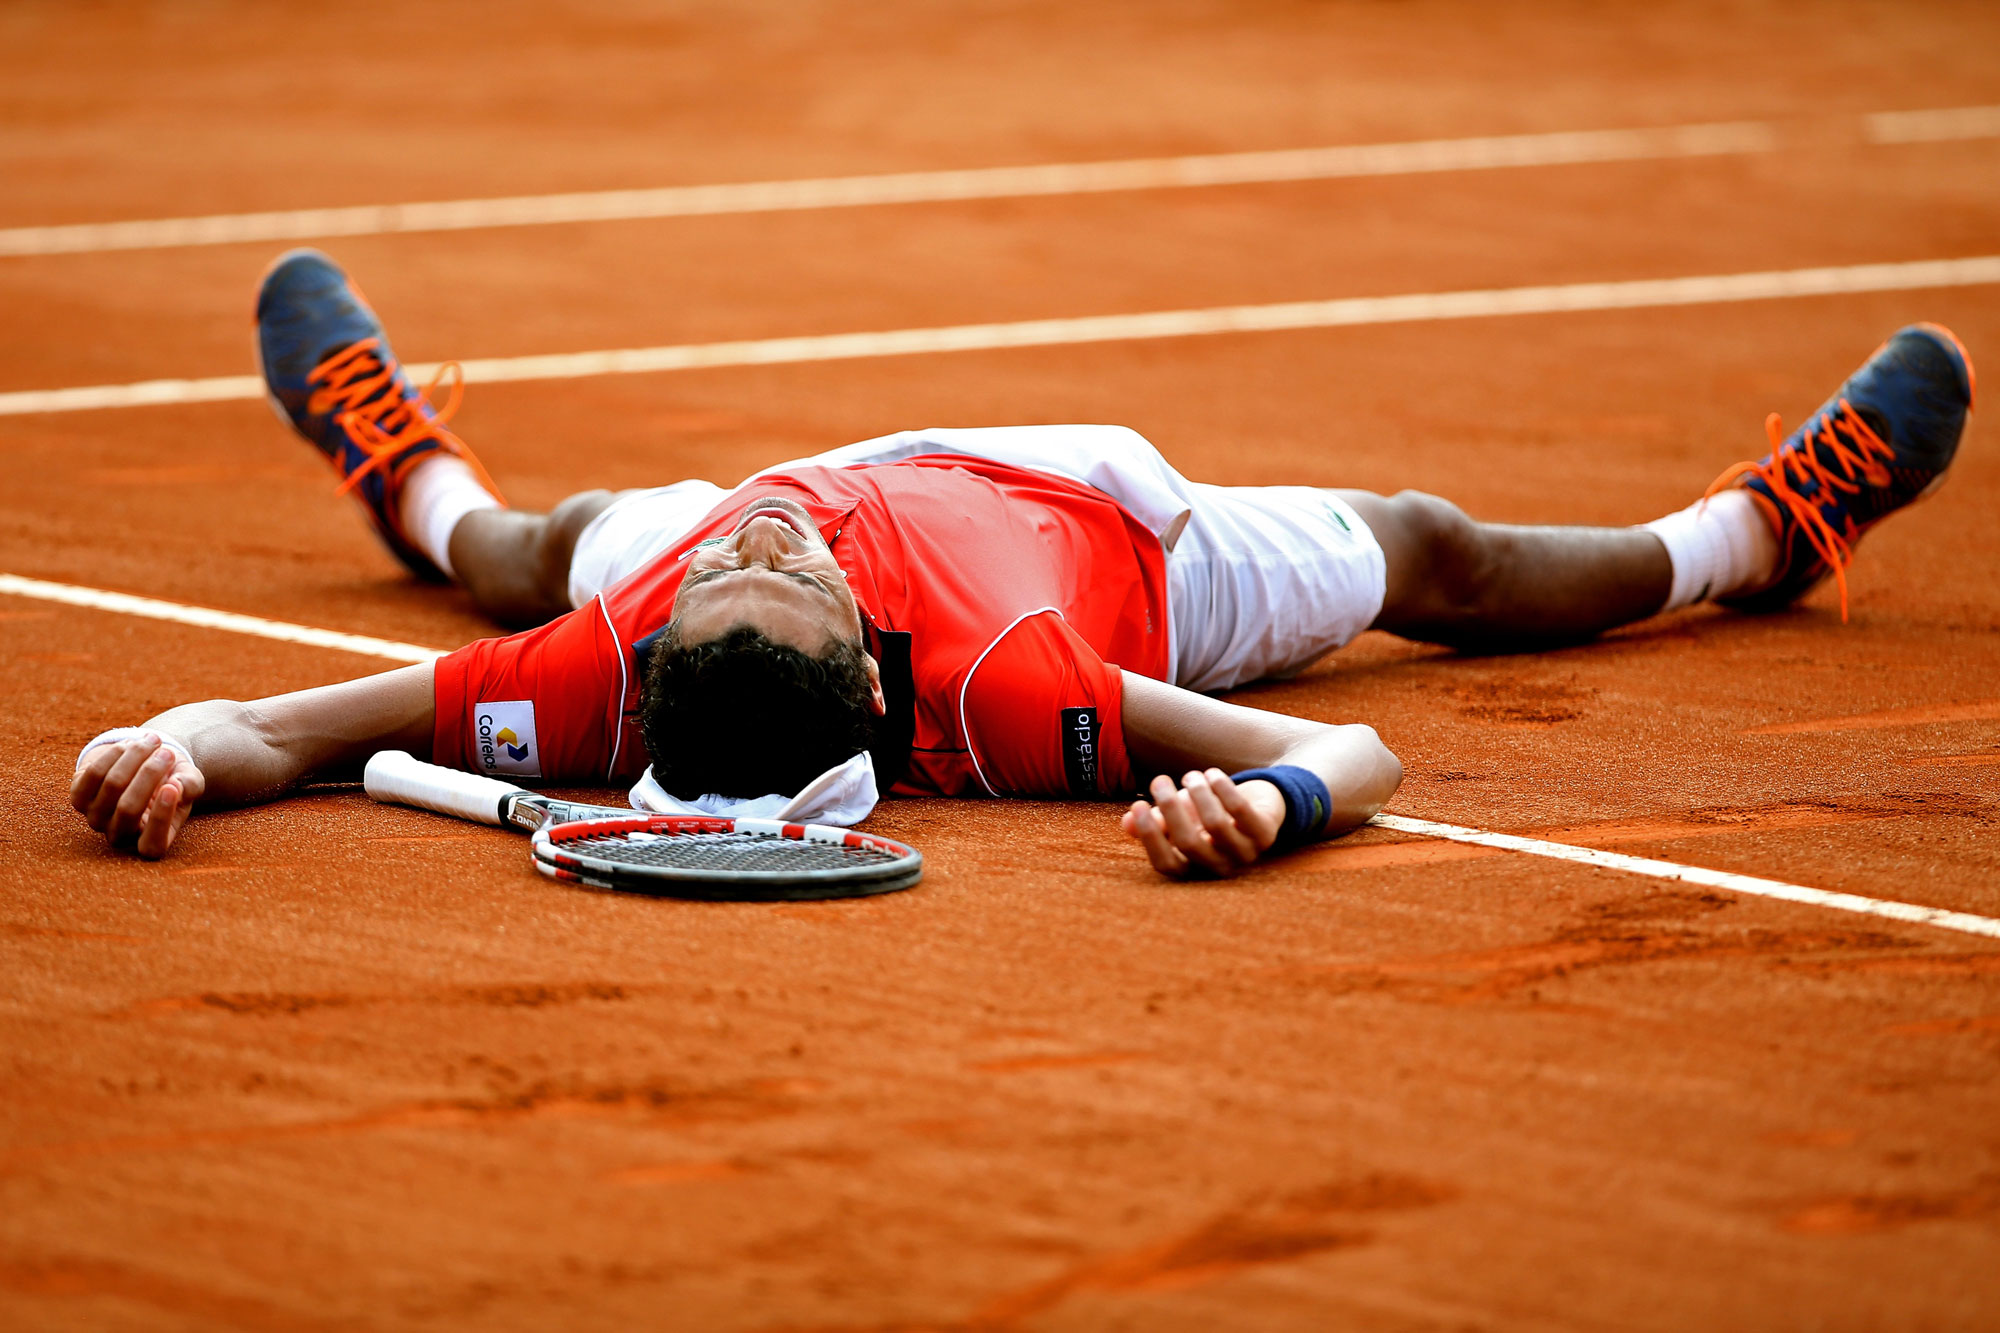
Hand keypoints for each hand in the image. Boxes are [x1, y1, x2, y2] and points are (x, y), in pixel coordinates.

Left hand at [70, 733, 206, 858]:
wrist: (143, 766)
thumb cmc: (172, 779)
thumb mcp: (189, 782)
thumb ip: (190, 786)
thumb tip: (176, 786)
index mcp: (151, 841)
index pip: (151, 846)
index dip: (160, 818)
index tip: (172, 787)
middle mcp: (120, 835)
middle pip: (128, 809)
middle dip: (150, 774)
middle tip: (168, 752)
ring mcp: (96, 819)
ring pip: (112, 785)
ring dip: (135, 756)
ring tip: (154, 740)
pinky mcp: (78, 798)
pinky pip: (94, 773)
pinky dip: (115, 754)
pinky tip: (130, 743)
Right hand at [1121, 768, 1283, 878]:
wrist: (1257, 808)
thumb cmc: (1208, 815)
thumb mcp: (1179, 818)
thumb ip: (1154, 822)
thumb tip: (1127, 823)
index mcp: (1194, 868)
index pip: (1167, 863)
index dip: (1150, 836)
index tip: (1137, 805)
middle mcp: (1219, 867)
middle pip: (1189, 843)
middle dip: (1170, 808)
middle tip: (1158, 780)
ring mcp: (1245, 854)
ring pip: (1216, 825)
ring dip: (1198, 794)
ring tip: (1191, 775)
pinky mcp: (1266, 835)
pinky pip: (1241, 811)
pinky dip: (1223, 789)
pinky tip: (1213, 774)